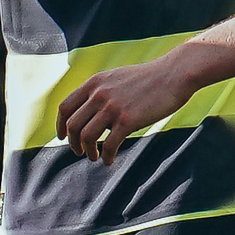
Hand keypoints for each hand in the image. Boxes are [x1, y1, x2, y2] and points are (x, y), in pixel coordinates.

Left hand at [56, 56, 197, 162]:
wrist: (174, 74)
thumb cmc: (149, 79)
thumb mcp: (117, 78)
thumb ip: (101, 92)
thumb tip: (91, 113)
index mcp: (94, 83)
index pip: (65, 107)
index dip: (60, 125)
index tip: (63, 137)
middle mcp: (99, 94)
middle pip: (72, 125)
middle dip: (73, 143)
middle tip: (80, 152)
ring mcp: (113, 107)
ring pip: (86, 137)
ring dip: (88, 151)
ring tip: (95, 157)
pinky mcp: (128, 120)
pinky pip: (109, 145)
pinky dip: (106, 156)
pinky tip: (110, 160)